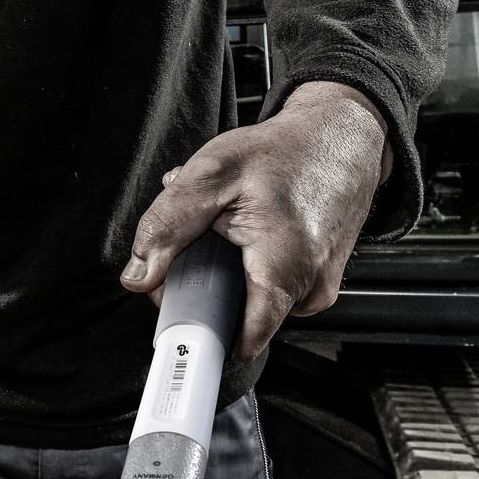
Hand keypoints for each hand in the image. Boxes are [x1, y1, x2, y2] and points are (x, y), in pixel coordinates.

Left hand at [119, 80, 388, 385]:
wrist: (340, 137)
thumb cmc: (284, 152)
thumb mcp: (210, 174)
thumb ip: (168, 227)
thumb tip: (139, 277)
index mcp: (283, 267)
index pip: (239, 340)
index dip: (198, 333)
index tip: (176, 322)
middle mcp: (308, 287)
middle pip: (236, 319)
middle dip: (205, 289)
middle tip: (198, 247)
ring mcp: (319, 288)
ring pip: (252, 304)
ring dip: (227, 274)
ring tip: (230, 230)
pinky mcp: (321, 283)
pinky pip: (273, 292)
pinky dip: (251, 268)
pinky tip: (250, 234)